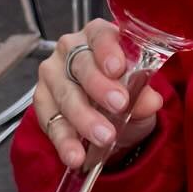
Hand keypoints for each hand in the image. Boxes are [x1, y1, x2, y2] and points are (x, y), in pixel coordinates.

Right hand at [33, 20, 163, 170]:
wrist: (108, 121)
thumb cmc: (124, 94)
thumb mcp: (141, 96)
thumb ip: (145, 95)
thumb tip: (150, 101)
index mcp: (98, 36)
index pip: (100, 35)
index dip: (108, 50)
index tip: (118, 68)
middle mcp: (70, 50)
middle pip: (81, 65)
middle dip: (99, 87)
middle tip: (119, 106)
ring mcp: (53, 75)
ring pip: (66, 95)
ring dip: (85, 119)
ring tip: (104, 138)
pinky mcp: (42, 102)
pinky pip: (51, 122)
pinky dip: (65, 141)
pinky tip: (76, 155)